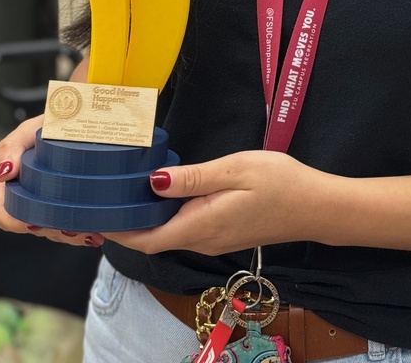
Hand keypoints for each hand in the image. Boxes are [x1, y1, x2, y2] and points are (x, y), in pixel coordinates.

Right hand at [0, 114, 103, 248]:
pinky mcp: (68, 206)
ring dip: (71, 235)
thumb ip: (12, 146)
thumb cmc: (52, 124)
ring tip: (90, 232)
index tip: (33, 223)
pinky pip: (71, 227)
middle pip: (33, 227)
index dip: (15, 221)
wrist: (81, 119)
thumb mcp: (31, 128)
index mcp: (13, 182)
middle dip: (53, 232)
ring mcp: (48, 203)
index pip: (4, 213)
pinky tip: (97, 231)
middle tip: (73, 230)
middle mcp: (28, 196)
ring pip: (54, 231)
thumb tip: (4, 173)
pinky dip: (83, 232)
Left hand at [104, 150, 331, 255]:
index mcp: (200, 226)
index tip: (93, 214)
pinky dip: (166, 214)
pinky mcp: (223, 231)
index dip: (117, 231)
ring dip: (146, 217)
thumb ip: (193, 179)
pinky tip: (163, 191)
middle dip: (126, 221)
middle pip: (153, 238)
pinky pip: (185, 227)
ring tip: (125, 187)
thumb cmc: (280, 183)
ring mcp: (213, 239)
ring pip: (169, 232)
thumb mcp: (235, 170)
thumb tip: (153, 183)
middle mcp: (202, 240)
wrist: (316, 205)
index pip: (146, 240)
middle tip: (103, 191)